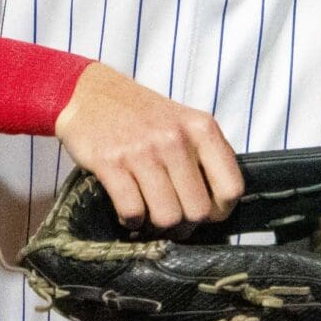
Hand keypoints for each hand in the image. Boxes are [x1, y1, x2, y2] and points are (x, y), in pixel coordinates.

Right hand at [51, 64, 244, 227]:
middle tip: (171, 219)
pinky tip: (128, 211)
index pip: (231, 188)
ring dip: (157, 227)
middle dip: (185, 225)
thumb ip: (205, 156)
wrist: (89, 93)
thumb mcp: (184, 122)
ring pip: (166, 217)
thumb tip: (218, 206)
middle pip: (197, 211)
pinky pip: (132, 212)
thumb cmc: (142, 115)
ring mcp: (142, 151)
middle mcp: (175, 139)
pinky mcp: (111, 163)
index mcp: (202, 128)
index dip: (220, 211)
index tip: (206, 213)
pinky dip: (130, 220)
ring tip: (149, 215)